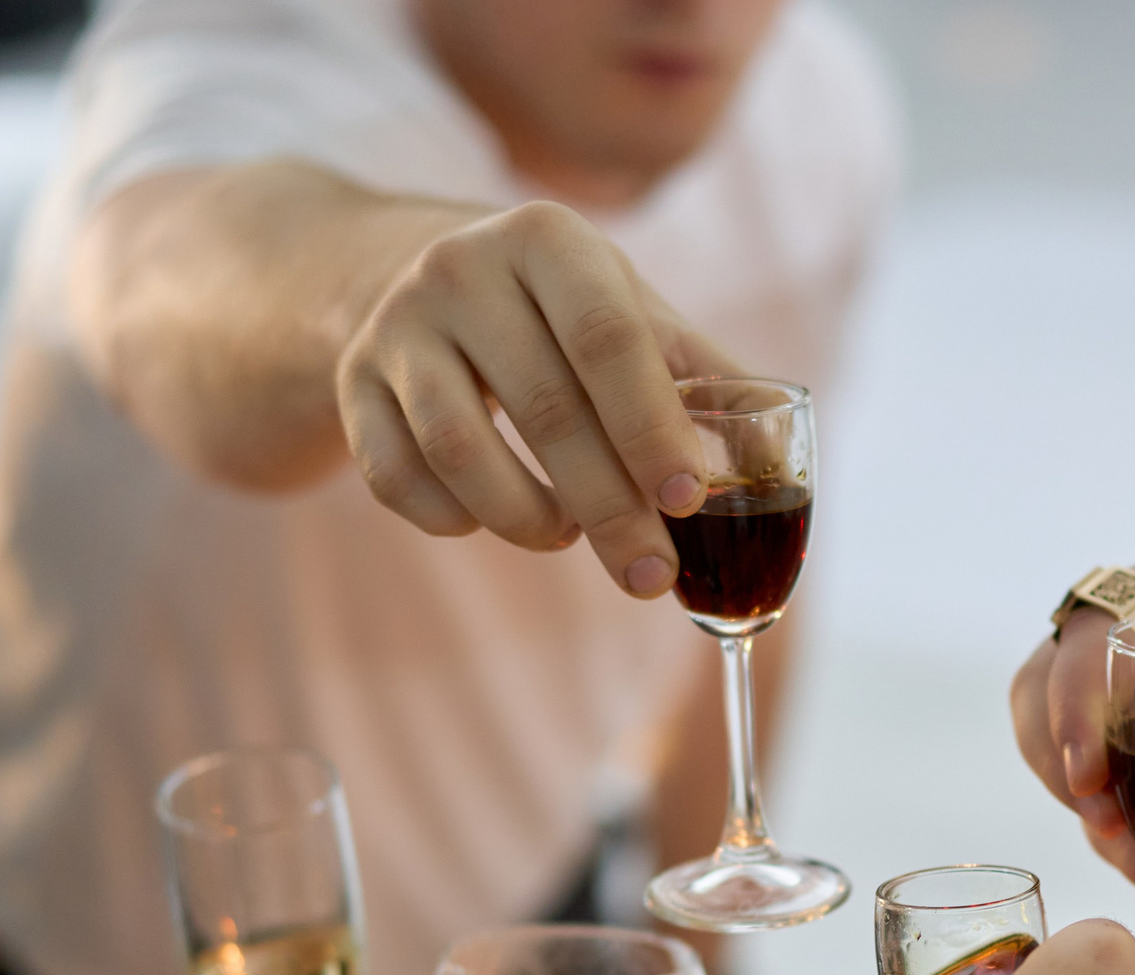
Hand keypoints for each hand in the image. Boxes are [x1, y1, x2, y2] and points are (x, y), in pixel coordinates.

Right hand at [336, 199, 740, 595]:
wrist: (413, 275)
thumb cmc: (556, 309)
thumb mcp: (631, 312)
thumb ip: (707, 381)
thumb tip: (783, 462)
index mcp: (547, 240)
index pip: (607, 339)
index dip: (649, 426)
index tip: (688, 500)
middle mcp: (460, 269)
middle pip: (544, 409)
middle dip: (607, 508)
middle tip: (649, 575)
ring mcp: (395, 327)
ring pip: (458, 449)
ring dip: (524, 517)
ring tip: (565, 536)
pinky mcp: (351, 385)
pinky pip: (397, 479)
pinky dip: (453, 519)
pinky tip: (492, 521)